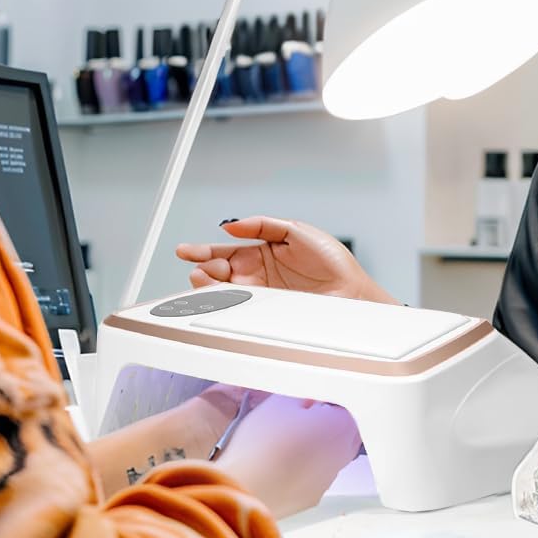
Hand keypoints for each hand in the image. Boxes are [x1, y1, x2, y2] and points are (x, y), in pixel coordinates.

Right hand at [176, 216, 398, 304]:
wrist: (352, 290)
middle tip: (199, 267)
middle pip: (220, 273)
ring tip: (203, 278)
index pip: (226, 251)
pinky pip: (241, 307)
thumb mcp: (296, 230)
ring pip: (225, 291)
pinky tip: (218, 295)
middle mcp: (258, 275)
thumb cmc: (332, 260)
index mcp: (262, 253)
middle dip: (204, 269)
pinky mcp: (268, 312)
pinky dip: (226, 302)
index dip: (203, 251)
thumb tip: (231, 225)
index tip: (185, 251)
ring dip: (210, 286)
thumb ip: (262, 225)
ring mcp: (262, 295)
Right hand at [215, 396, 361, 519]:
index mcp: (341, 425)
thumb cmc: (263, 443)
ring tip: (286, 442)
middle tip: (300, 418)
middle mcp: (343, 454)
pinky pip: (315, 475)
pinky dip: (305, 468)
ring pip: (330, 455)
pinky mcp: (312, 497)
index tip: (310, 401)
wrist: (245, 488)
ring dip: (317, 447)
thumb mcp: (281, 402)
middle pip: (344, 432)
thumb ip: (305, 395)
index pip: (346, 406)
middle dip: (327, 423)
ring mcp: (328, 478)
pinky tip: (281, 464)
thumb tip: (312, 400)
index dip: (327, 401)